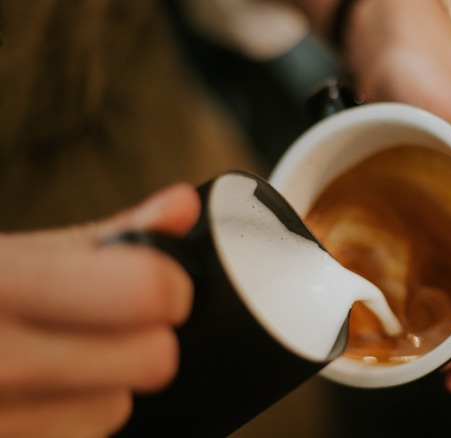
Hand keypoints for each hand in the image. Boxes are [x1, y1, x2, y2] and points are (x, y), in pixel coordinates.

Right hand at [0, 184, 198, 436]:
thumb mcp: (3, 254)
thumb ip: (103, 235)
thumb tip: (184, 206)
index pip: (145, 293)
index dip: (167, 287)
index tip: (157, 285)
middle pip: (148, 361)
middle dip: (140, 341)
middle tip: (101, 324)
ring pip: (112, 412)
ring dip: (98, 388)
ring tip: (43, 361)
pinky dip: (63, 423)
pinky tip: (25, 398)